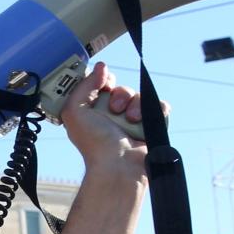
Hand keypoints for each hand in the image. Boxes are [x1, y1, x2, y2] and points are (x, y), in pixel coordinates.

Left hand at [58, 63, 161, 180]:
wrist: (118, 167)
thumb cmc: (94, 143)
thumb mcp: (74, 111)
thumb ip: (83, 85)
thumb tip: (102, 66)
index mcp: (93, 111)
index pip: (102, 84)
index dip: (103, 81)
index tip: (103, 86)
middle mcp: (113, 116)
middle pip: (122, 88)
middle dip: (119, 95)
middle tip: (114, 109)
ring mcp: (133, 122)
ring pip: (140, 96)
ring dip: (135, 104)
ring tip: (130, 120)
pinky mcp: (152, 127)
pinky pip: (159, 106)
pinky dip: (156, 108)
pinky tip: (144, 119)